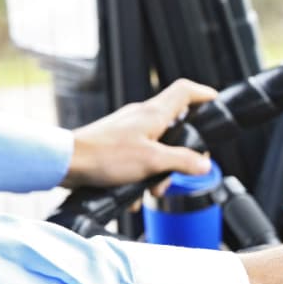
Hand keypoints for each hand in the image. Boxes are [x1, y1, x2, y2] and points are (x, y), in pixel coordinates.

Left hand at [61, 79, 218, 188]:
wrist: (66, 162)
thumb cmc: (104, 156)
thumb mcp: (152, 162)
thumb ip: (182, 161)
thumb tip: (204, 164)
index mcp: (154, 114)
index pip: (185, 91)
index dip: (204, 94)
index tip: (216, 103)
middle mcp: (142, 117)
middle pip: (176, 126)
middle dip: (182, 152)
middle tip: (185, 169)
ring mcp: (129, 129)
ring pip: (158, 147)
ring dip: (160, 170)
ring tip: (152, 188)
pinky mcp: (117, 143)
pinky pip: (140, 157)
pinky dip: (141, 175)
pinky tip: (134, 191)